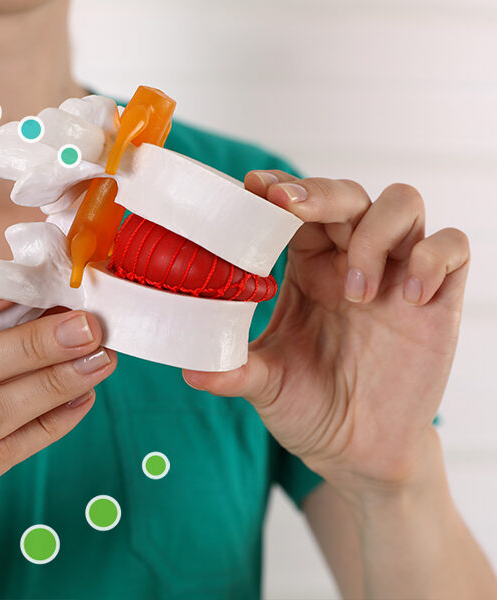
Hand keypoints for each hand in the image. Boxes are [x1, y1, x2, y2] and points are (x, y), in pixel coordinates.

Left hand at [183, 172, 469, 499]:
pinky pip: (451, 246)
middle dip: (320, 192)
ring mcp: (396, 275)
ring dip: (375, 233)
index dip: (281, 188)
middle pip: (348, 193)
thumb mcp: (265, 385)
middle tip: (291, 209)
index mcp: (306, 269)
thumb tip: (189, 368)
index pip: (298, 206)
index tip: (254, 187)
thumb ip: (232, 371)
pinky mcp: (438, 299)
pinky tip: (407, 298)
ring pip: (403, 203)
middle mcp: (351, 262)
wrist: (358, 451)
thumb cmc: (309, 407)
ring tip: (357, 293)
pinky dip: (431, 258)